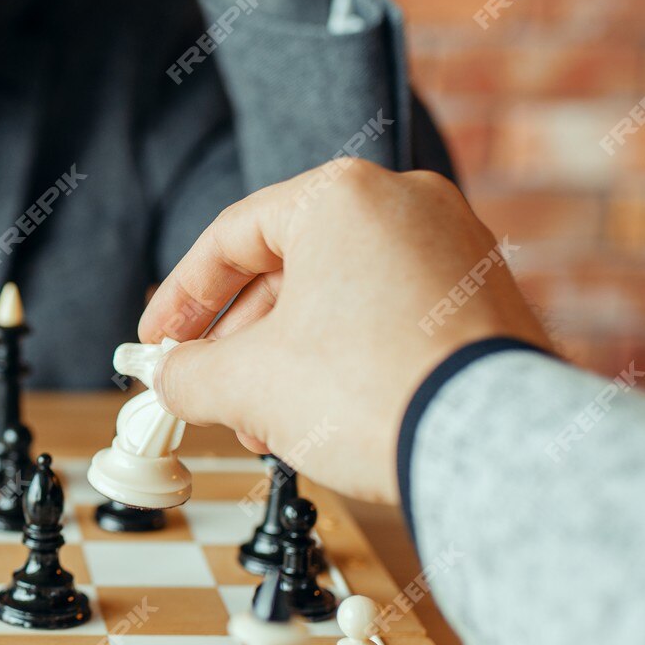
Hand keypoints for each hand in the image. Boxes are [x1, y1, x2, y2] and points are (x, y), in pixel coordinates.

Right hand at [138, 161, 551, 504]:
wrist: (488, 449)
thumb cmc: (372, 391)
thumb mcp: (247, 383)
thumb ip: (188, 373)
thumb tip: (166, 377)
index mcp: (340, 195)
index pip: (231, 238)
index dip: (180, 298)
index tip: (156, 342)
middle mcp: (404, 202)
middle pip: (288, 269)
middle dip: (240, 344)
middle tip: (208, 394)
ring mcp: (453, 246)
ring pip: (340, 297)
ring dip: (290, 359)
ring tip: (267, 425)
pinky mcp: (482, 296)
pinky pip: (389, 315)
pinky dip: (347, 357)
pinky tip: (325, 416)